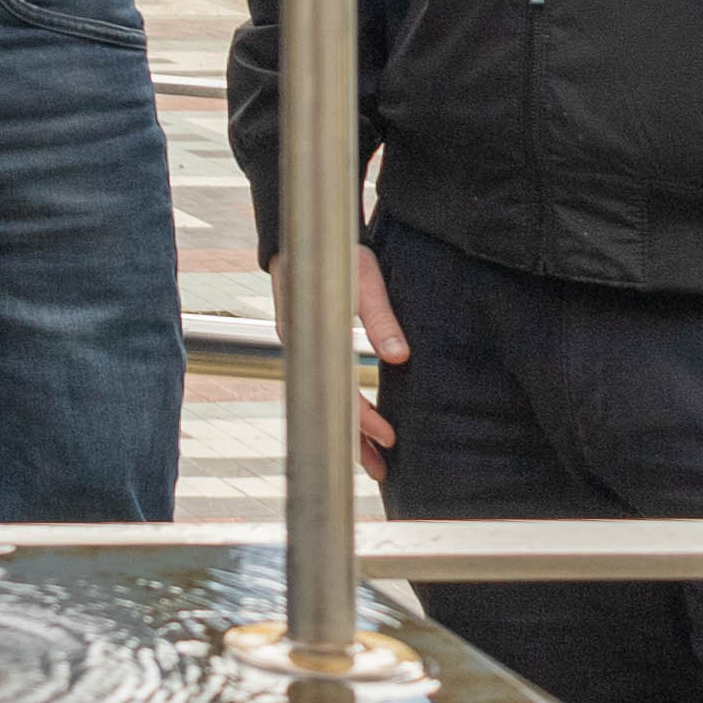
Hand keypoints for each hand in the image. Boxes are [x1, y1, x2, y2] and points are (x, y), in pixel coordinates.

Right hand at [267, 243, 409, 480]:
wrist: (303, 232)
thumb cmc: (333, 252)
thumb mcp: (363, 278)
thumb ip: (380, 317)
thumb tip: (399, 357)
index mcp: (313, 336)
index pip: (339, 390)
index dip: (365, 418)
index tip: (391, 439)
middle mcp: (303, 348)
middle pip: (329, 405)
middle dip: (355, 440)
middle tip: (382, 471)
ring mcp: (304, 347)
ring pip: (325, 399)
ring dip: (348, 429)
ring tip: (370, 460)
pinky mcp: (310, 343)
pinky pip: (324, 386)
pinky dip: (340, 408)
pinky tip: (355, 422)